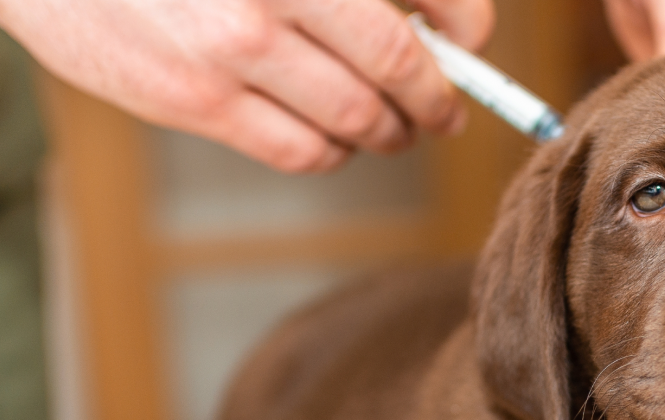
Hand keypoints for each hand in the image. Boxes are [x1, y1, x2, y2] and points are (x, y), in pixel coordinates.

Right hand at [0, 0, 493, 171]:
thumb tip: (438, 24)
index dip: (465, 22)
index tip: (470, 41)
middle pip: (399, 65)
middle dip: (434, 97)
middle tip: (442, 109)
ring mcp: (234, 47)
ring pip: (357, 117)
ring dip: (389, 131)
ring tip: (392, 127)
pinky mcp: (194, 99)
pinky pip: (300, 150)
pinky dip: (334, 152)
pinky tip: (332, 139)